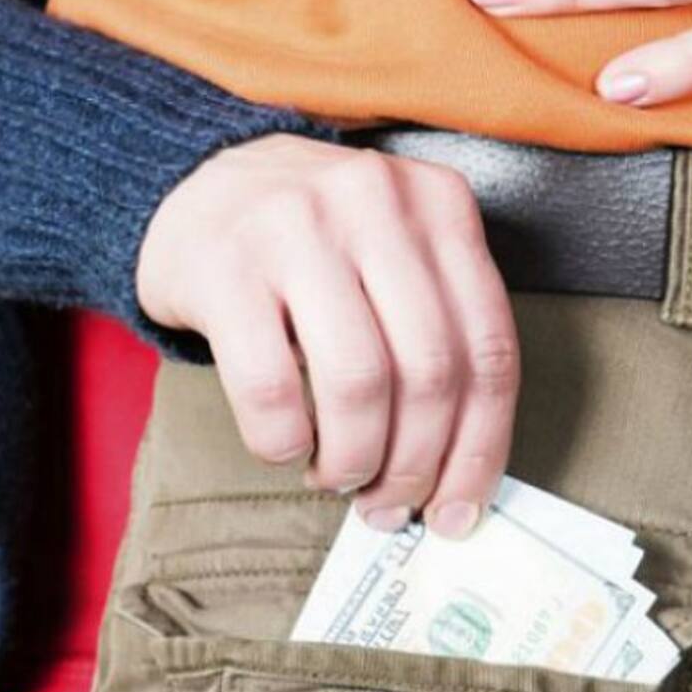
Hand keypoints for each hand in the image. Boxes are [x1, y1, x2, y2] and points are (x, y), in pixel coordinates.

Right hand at [137, 134, 518, 537]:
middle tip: (391, 504)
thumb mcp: (402, 253)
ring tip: (339, 475)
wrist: (200, 183)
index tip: (460, 508)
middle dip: (416, 464)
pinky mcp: (225, 265)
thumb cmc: (321, 242)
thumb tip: (461, 470)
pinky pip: (271, 386)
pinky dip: (285, 441)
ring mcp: (298, 228)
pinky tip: (287, 446)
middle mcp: (378, 204)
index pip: (490, 347)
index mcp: (442, 206)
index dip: (481, 447)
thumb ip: (443, 332)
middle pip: (431, 372)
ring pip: (358, 383)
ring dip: (354, 458)